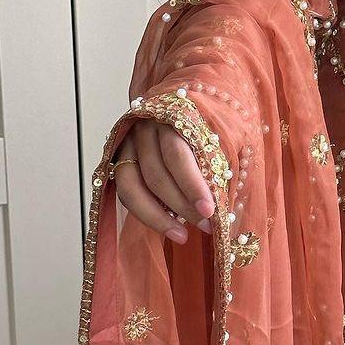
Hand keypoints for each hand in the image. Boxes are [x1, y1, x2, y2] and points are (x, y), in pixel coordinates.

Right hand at [112, 120, 214, 242]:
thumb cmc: (205, 126)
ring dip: (159, 217)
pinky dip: (144, 212)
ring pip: (133, 186)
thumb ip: (219, 161)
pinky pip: (125, 192)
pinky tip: (165, 225)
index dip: (192, 186)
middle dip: (182, 206)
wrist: (177, 109)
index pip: (177, 156)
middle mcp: (145, 128)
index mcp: (171, 116)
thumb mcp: (220, 135)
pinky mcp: (118, 158)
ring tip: (182, 235)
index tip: (209, 211)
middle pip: (156, 174)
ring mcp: (128, 142)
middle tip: (205, 226)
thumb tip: (225, 204)